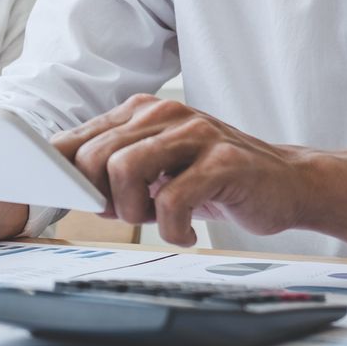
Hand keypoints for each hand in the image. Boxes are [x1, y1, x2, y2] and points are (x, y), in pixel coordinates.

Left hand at [51, 94, 316, 245]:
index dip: (61, 176)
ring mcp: (195, 133)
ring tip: (160, 221)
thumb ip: (113, 171)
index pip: (76, 139)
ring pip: (125, 170)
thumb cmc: (213, 180)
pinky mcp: (223, 161)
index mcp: (140, 112)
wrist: (286, 183)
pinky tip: (185, 233)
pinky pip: (171, 200)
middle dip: (102, 199)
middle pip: (95, 156)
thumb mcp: (156, 169)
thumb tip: (64, 189)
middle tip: (133, 215)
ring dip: (134, 212)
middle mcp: (164, 113)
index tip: (66, 202)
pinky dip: (171, 229)